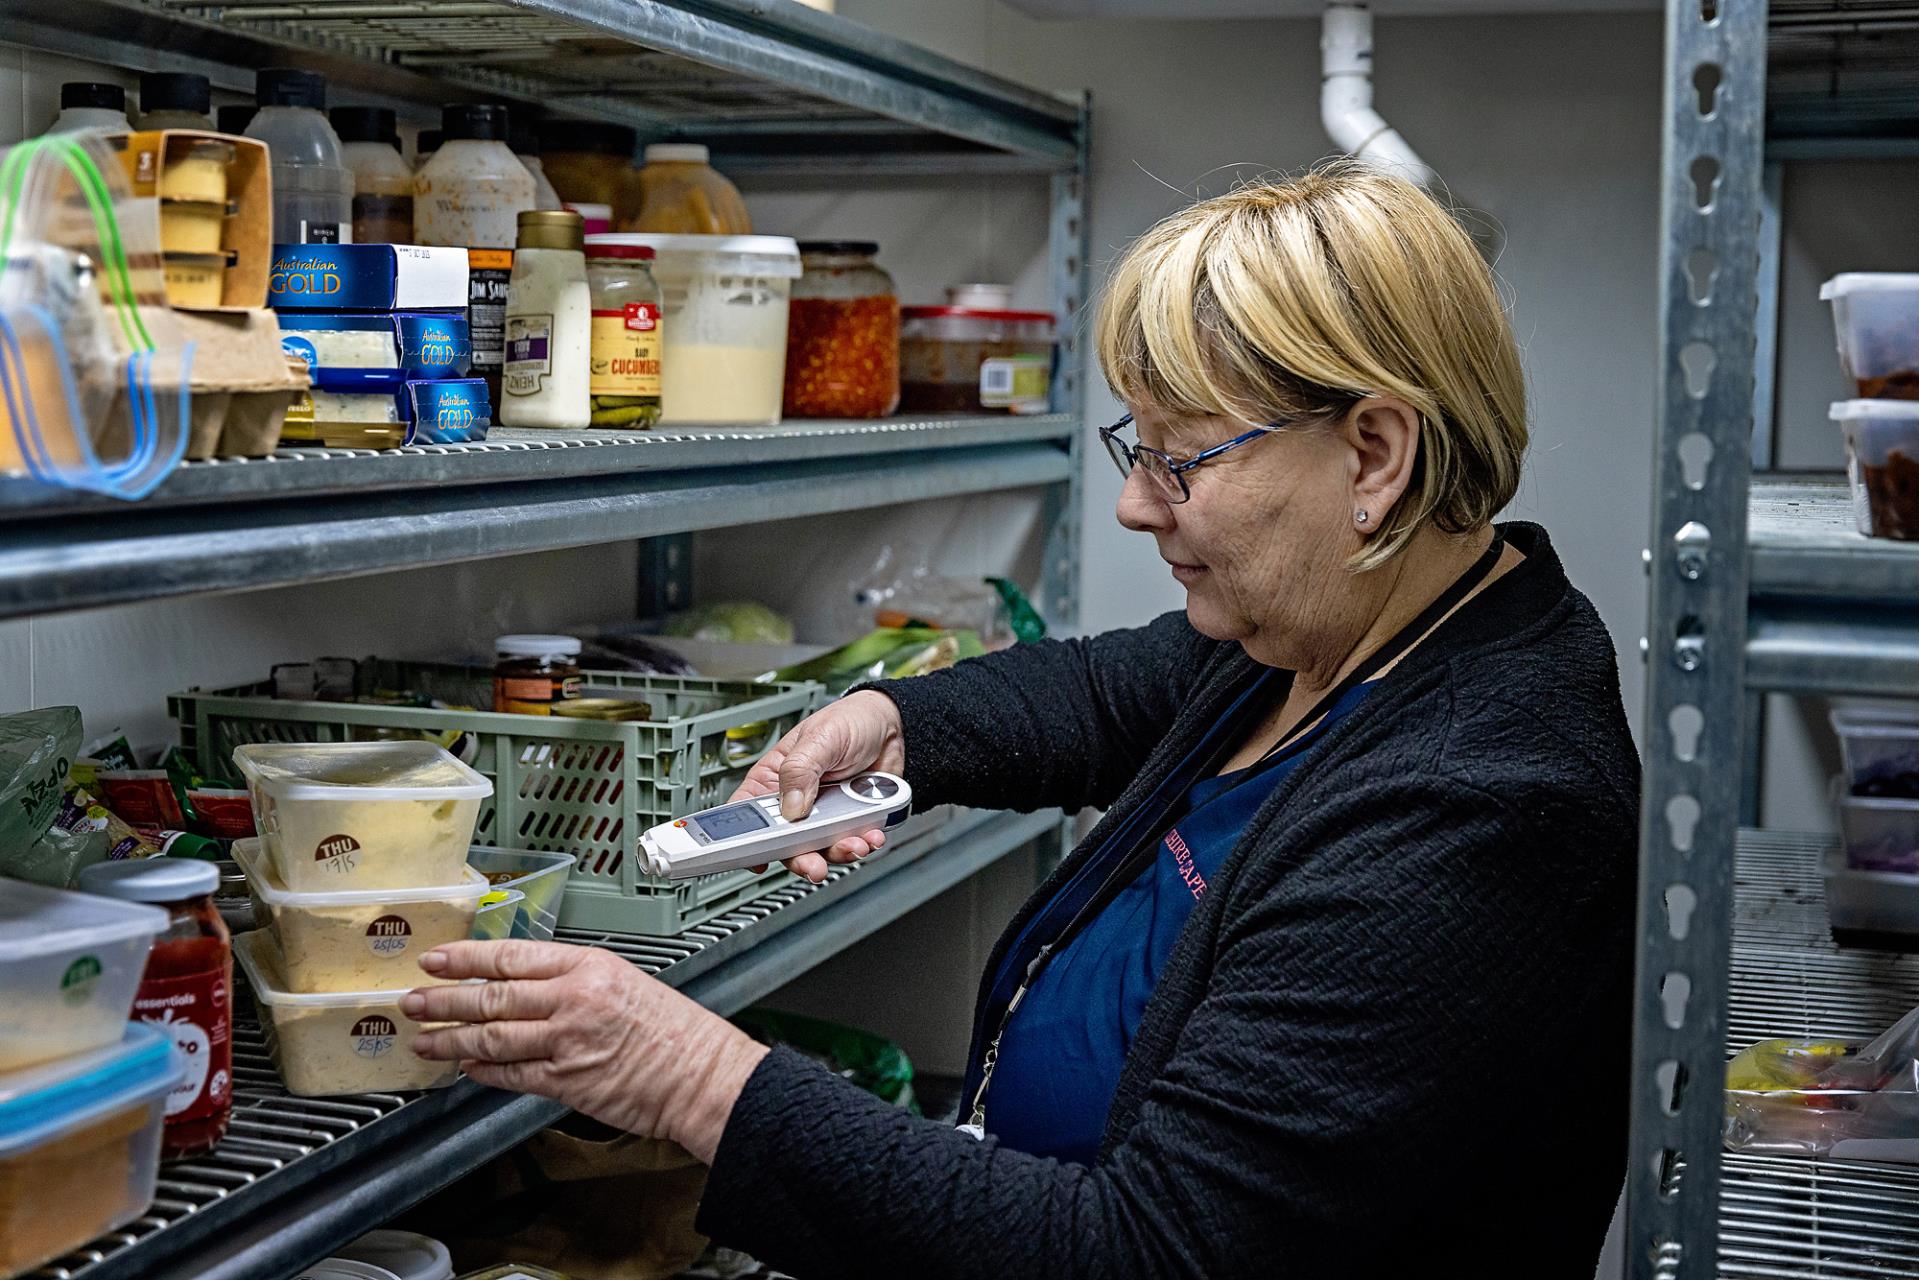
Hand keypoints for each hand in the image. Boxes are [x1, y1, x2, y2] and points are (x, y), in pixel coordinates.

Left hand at [405, 940, 766, 1163]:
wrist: (700, 1074)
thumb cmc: (675, 1031)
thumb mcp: (626, 981)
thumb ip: (576, 981)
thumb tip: (529, 985)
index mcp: (589, 967)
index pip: (513, 957)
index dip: (467, 958)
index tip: (437, 958)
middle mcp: (573, 1000)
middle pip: (493, 997)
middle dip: (445, 999)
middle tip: (414, 1000)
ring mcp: (567, 1042)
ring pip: (493, 1037)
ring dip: (452, 1039)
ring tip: (425, 1040)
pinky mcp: (566, 1083)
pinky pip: (513, 1075)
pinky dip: (485, 1072)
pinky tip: (466, 1068)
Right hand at [731, 689, 906, 882]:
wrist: (894, 727)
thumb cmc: (851, 720)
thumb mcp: (821, 738)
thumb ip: (800, 769)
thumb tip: (791, 806)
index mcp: (776, 778)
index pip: (749, 811)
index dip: (745, 838)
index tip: (755, 858)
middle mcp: (798, 801)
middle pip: (787, 842)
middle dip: (803, 857)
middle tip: (814, 866)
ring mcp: (826, 815)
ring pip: (823, 848)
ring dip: (839, 852)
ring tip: (855, 844)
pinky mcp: (852, 822)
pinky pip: (854, 842)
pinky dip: (864, 843)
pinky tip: (872, 835)